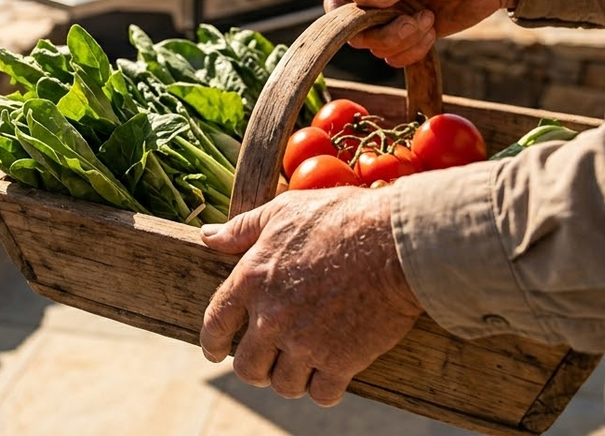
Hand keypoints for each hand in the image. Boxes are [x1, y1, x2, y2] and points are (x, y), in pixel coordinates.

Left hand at [199, 187, 422, 405]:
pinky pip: (322, 394)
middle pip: (247, 367)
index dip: (212, 343)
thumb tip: (208, 236)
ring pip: (284, 384)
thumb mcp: (283, 211)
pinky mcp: (341, 360)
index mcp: (252, 280)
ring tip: (301, 365)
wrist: (396, 242)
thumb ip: (242, 228)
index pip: (215, 324)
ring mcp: (306, 343)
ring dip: (290, 378)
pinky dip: (324, 389)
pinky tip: (332, 374)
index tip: (215, 353)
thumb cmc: (342, 217)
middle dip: (255, 368)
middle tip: (267, 362)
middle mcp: (272, 318)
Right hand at [323, 0, 521, 66]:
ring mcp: (393, 17)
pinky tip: (432, 31)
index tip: (364, 23)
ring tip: (428, 21)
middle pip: (358, 32)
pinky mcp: (410, 34)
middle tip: (412, 22)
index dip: (343, 18)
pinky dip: (414, 51)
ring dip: (404, 41)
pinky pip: (397, 56)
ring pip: (378, 47)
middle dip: (386, 33)